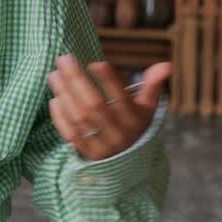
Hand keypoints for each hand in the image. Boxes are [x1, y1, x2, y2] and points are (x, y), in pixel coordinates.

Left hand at [47, 54, 170, 160]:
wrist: (127, 163)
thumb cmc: (134, 124)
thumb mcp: (147, 107)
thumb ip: (153, 85)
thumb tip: (167, 65)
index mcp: (135, 118)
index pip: (121, 97)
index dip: (108, 80)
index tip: (95, 63)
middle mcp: (119, 132)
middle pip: (94, 105)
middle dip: (76, 79)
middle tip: (63, 58)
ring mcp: (102, 144)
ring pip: (80, 118)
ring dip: (64, 94)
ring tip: (54, 75)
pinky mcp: (87, 153)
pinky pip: (70, 134)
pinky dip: (60, 117)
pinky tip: (55, 99)